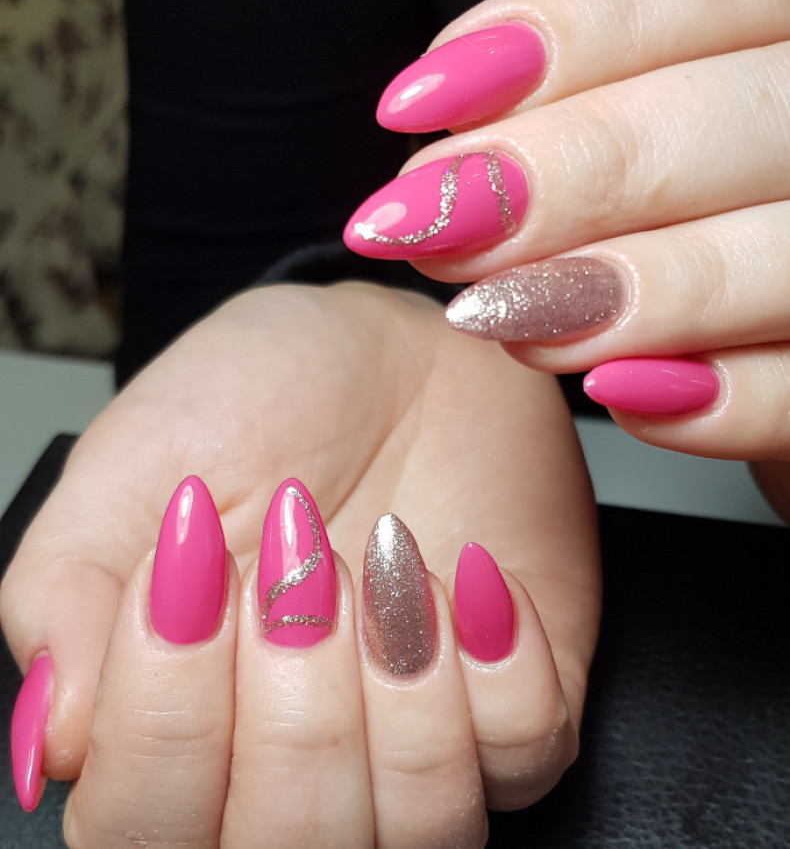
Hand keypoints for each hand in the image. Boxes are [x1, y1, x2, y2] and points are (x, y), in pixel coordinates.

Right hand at [1, 282, 598, 846]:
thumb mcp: (133, 463)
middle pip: (292, 843)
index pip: (145, 827)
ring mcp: (413, 740)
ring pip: (421, 824)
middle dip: (294, 695)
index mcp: (179, 719)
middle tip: (294, 557)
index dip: (166, 717)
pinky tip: (467, 570)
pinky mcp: (515, 701)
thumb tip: (53, 735)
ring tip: (382, 554)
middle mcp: (294, 755)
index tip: (188, 570)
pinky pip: (527, 752)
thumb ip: (66, 595)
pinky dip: (498, 661)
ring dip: (399, 676)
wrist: (390, 349)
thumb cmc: (263, 396)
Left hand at [342, 0, 789, 516]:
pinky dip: (713, 401)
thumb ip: (609, 66)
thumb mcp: (668, 87)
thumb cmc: (703, 184)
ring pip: (774, 257)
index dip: (560, 37)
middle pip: (719, 122)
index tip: (420, 101)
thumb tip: (483, 62)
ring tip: (495, 311)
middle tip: (437, 221)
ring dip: (618, 290)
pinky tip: (612, 387)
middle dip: (559, 174)